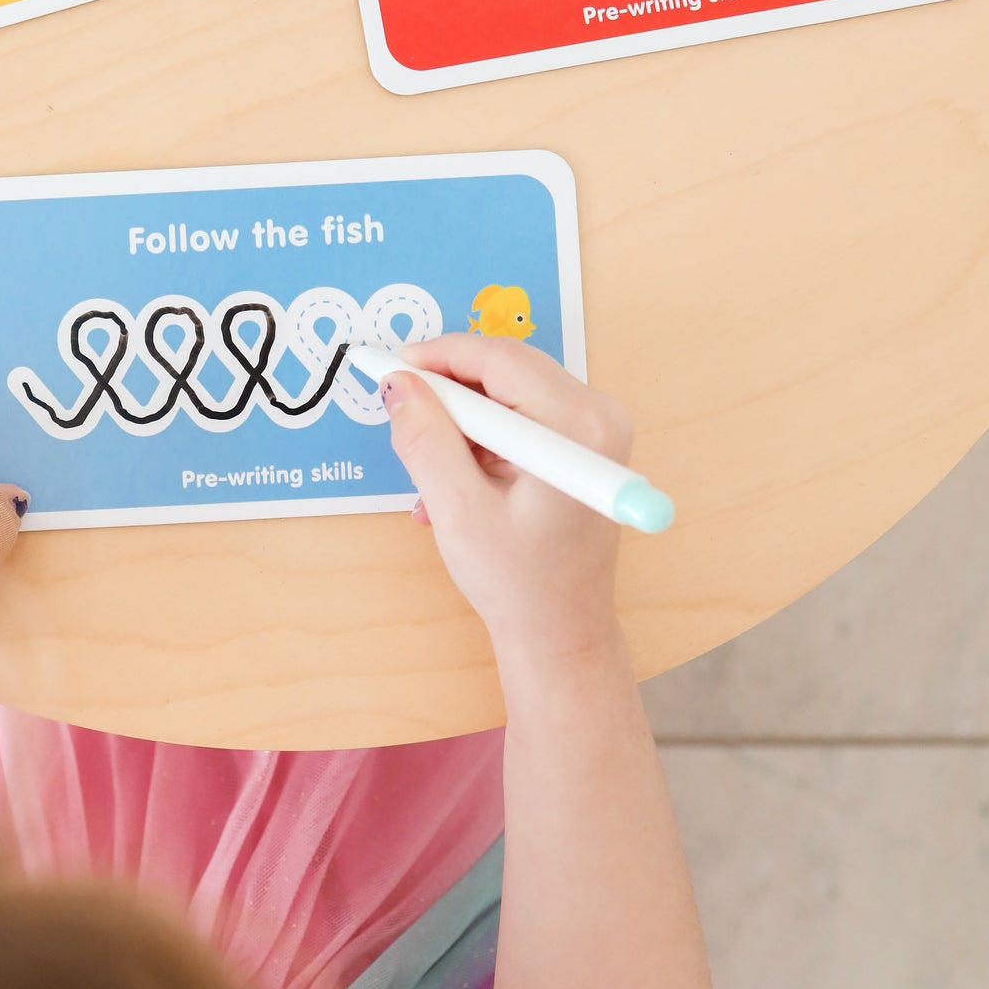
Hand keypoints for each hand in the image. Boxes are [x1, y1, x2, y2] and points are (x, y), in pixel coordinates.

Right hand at [382, 337, 632, 663]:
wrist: (561, 633)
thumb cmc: (520, 584)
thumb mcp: (458, 510)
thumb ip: (425, 438)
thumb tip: (400, 384)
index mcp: (576, 426)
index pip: (498, 357)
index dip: (437, 356)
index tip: (389, 369)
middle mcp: (599, 417)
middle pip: (505, 368)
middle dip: (449, 393)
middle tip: (405, 421)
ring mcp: (597, 430)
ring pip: (508, 391)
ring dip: (461, 424)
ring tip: (434, 478)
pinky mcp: (585, 445)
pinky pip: (521, 416)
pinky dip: (481, 440)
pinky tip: (459, 484)